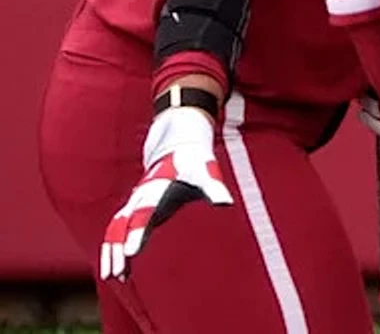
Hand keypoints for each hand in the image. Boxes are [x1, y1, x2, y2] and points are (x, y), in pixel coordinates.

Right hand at [100, 106, 233, 278]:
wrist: (176, 145)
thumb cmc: (194, 162)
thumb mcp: (206, 173)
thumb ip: (213, 188)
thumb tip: (225, 203)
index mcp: (155, 191)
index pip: (143, 216)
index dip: (136, 233)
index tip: (131, 252)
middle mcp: (139, 199)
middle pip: (122, 227)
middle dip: (117, 250)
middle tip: (117, 273)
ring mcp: (134, 204)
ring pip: (115, 230)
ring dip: (111, 252)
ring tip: (114, 277)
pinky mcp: (134, 209)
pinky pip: (117, 230)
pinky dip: (113, 247)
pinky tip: (119, 267)